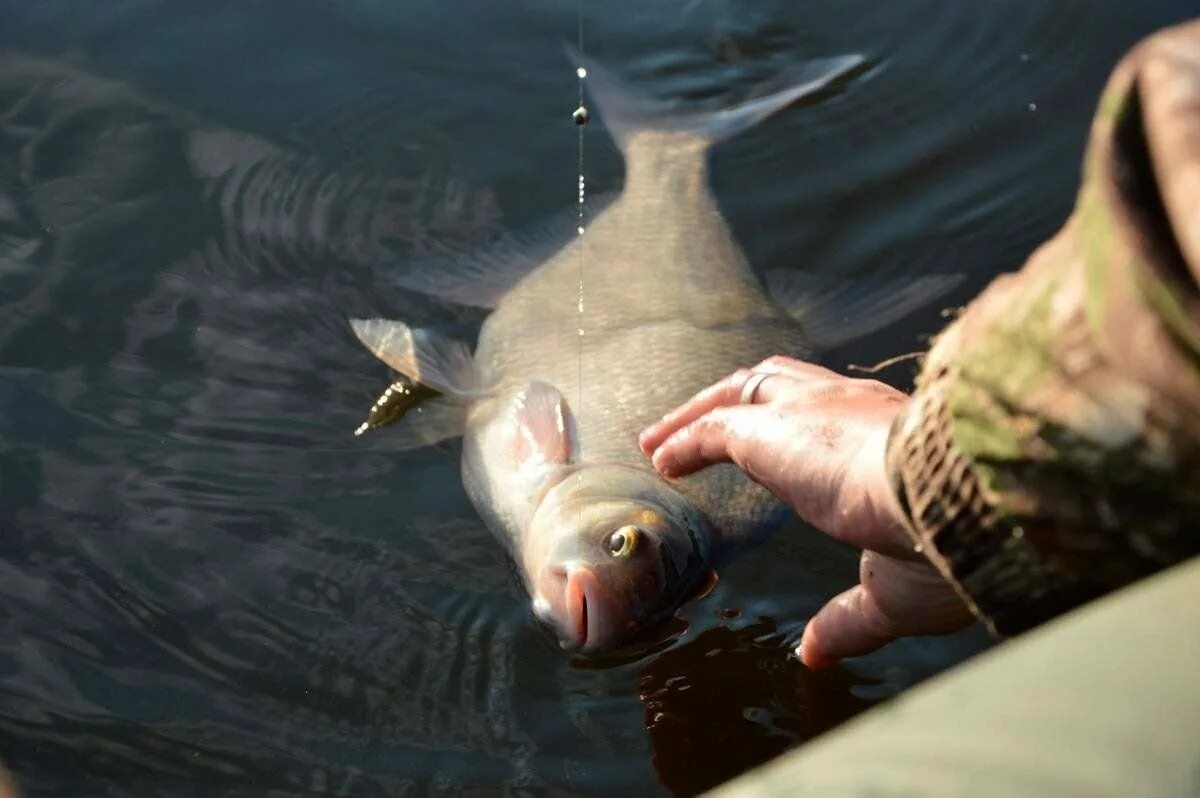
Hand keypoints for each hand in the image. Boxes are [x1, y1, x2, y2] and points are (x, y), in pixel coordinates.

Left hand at [638, 356, 974, 667]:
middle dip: (735, 402)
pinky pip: (717, 427)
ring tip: (658, 442)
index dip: (793, 428)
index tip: (769, 453)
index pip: (833, 414)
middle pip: (780, 384)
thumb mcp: (893, 594)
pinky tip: (661, 459)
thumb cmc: (948, 547)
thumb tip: (813, 652)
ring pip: (745, 391)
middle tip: (694, 431)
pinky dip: (685, 439)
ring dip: (696, 414)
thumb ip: (848, 619)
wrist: (965, 500)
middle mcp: (851, 408)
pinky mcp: (778, 431)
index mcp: (890, 436)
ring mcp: (814, 412)